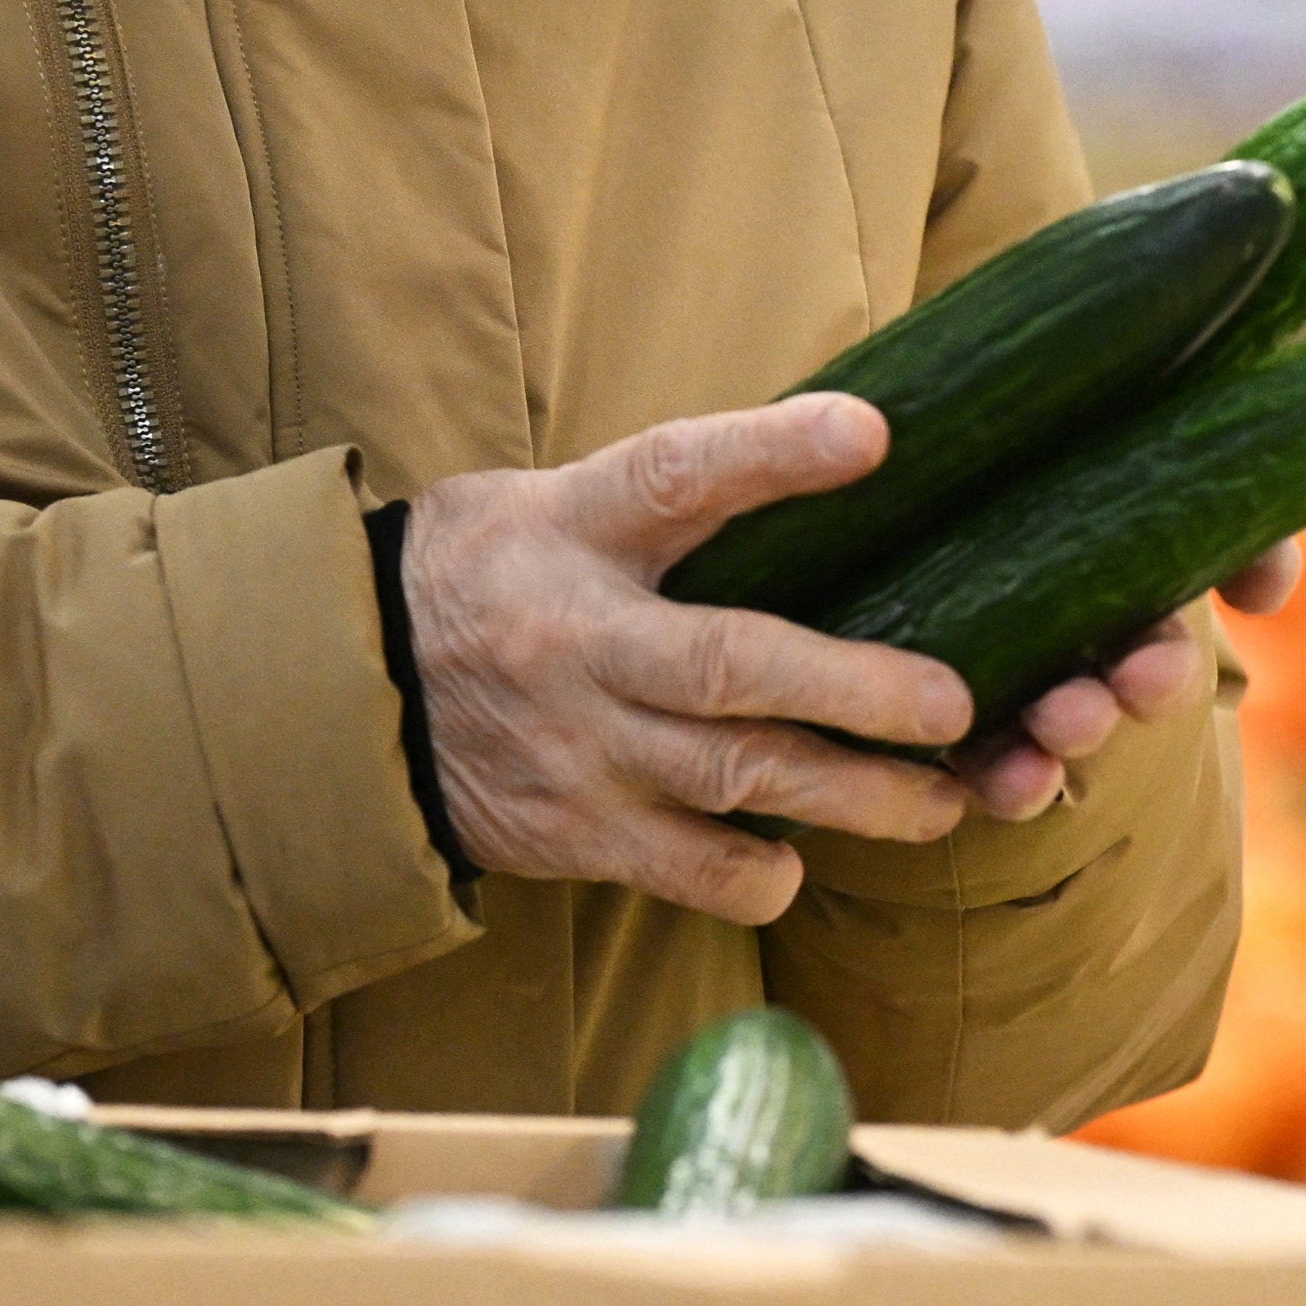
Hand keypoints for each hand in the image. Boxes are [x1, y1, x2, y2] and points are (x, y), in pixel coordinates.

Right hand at [396, 398, 1291, 924]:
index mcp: (573, 525)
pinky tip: (796, 862)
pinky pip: (683, 868)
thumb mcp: (557, 499)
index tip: (871, 434)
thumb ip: (670, 491)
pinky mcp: (570, 830)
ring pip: (730, 777)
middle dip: (852, 689)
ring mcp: (574, 742)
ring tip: (939, 804)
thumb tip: (839, 445)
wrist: (352, 689)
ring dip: (848, 797)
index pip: (675, 473)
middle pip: (728, 663)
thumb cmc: (493, 573)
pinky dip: (752, 872)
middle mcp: (576, 635)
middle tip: (952, 704)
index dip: (772, 452)